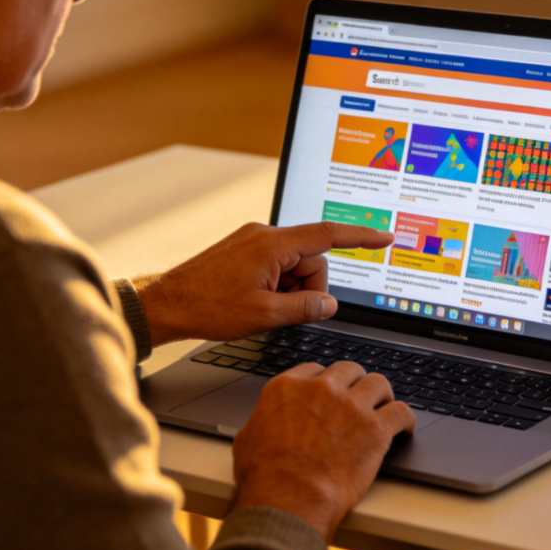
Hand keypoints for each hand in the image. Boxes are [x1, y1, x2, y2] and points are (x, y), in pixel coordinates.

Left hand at [132, 221, 393, 345]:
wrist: (167, 304)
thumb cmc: (207, 307)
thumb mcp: (264, 315)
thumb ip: (304, 308)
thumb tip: (330, 304)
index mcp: (272, 244)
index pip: (327, 235)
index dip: (360, 237)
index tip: (384, 237)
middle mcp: (264, 234)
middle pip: (312, 258)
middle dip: (308, 287)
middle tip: (284, 311)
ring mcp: (253, 240)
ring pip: (295, 265)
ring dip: (290, 289)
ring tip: (263, 307)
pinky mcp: (245, 249)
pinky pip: (277, 264)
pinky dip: (278, 285)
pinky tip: (257, 300)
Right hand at [231, 361, 414, 541]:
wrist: (288, 498)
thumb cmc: (264, 476)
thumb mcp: (249, 438)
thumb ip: (262, 421)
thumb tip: (263, 426)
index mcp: (288, 387)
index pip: (315, 369)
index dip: (326, 381)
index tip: (331, 391)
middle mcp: (321, 389)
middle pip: (348, 370)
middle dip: (354, 383)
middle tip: (358, 398)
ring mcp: (350, 406)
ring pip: (378, 383)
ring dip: (382, 394)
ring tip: (384, 406)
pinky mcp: (375, 429)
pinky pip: (401, 412)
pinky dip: (405, 418)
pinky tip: (404, 426)